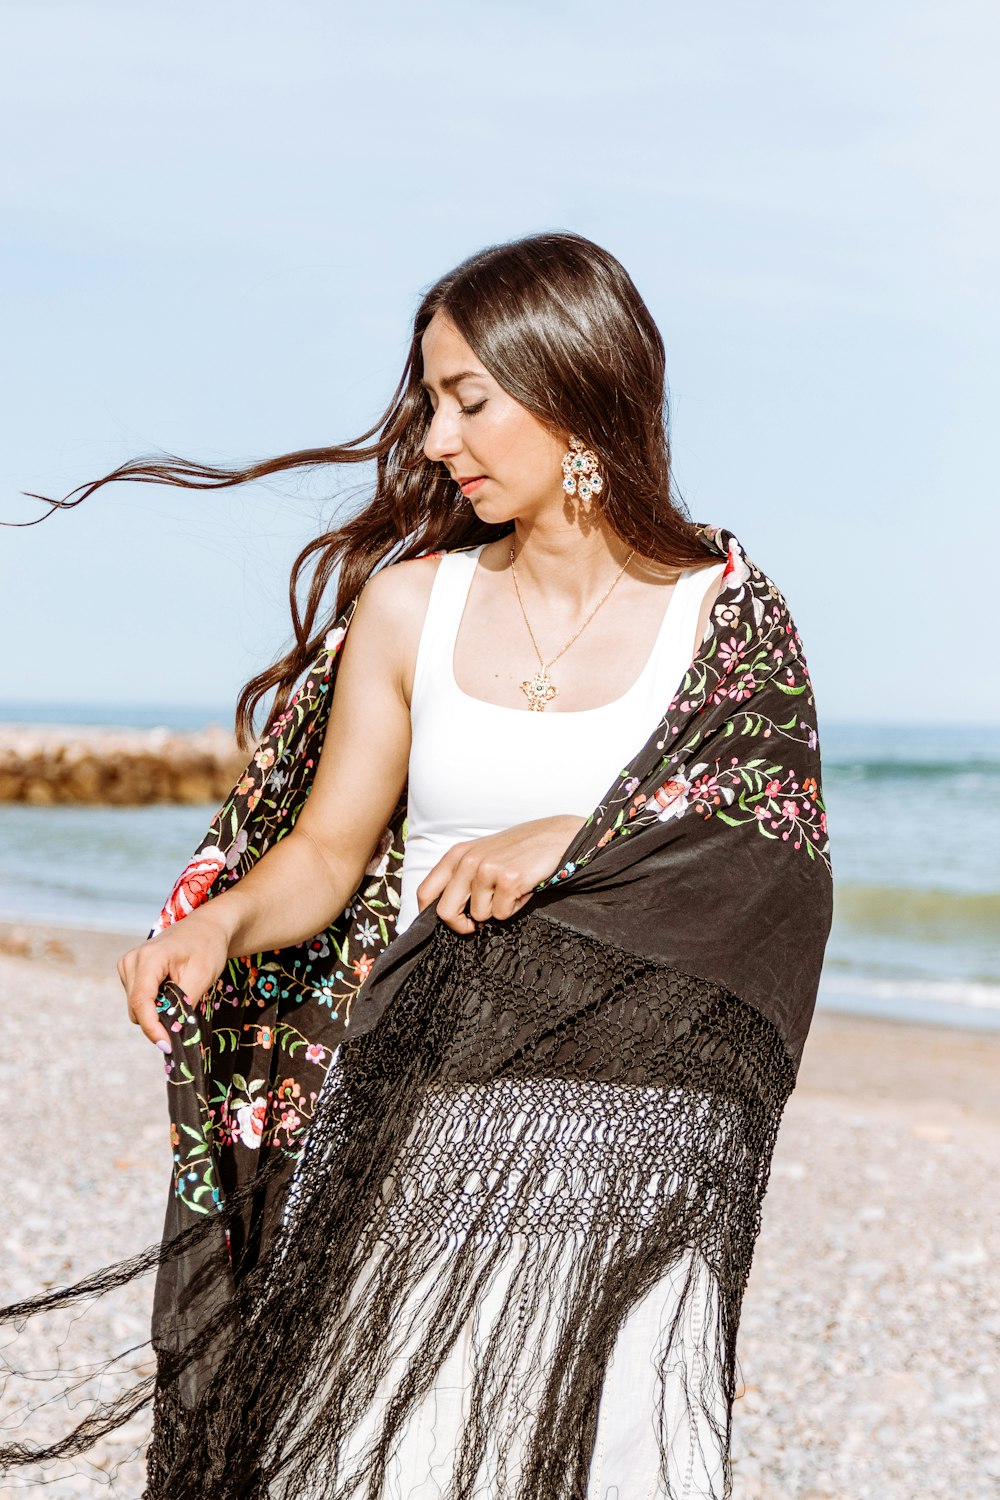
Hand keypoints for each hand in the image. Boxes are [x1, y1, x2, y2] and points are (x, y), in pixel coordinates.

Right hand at [117, 910, 230, 1052]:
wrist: (206, 927)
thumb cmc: (207, 947)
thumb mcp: (202, 976)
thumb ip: (184, 1004)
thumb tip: (172, 1031)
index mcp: (149, 958)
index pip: (141, 1002)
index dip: (153, 1028)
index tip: (167, 1046)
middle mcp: (131, 961)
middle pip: (137, 1008)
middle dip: (158, 1020)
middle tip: (184, 1018)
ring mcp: (127, 964)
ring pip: (136, 1006)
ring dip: (157, 1010)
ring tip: (180, 993)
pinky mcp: (129, 970)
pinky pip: (138, 998)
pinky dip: (154, 1002)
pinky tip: (170, 988)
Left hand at [416, 814, 585, 935]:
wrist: (555, 837)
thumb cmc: (517, 851)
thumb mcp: (481, 856)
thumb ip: (461, 878)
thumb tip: (444, 912)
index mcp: (456, 855)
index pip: (425, 892)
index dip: (429, 915)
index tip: (449, 922)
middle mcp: (467, 861)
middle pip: (445, 912)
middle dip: (461, 924)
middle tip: (476, 925)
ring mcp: (487, 869)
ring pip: (479, 915)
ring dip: (497, 910)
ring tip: (510, 891)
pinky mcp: (508, 880)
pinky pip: (502, 914)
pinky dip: (514, 908)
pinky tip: (522, 889)